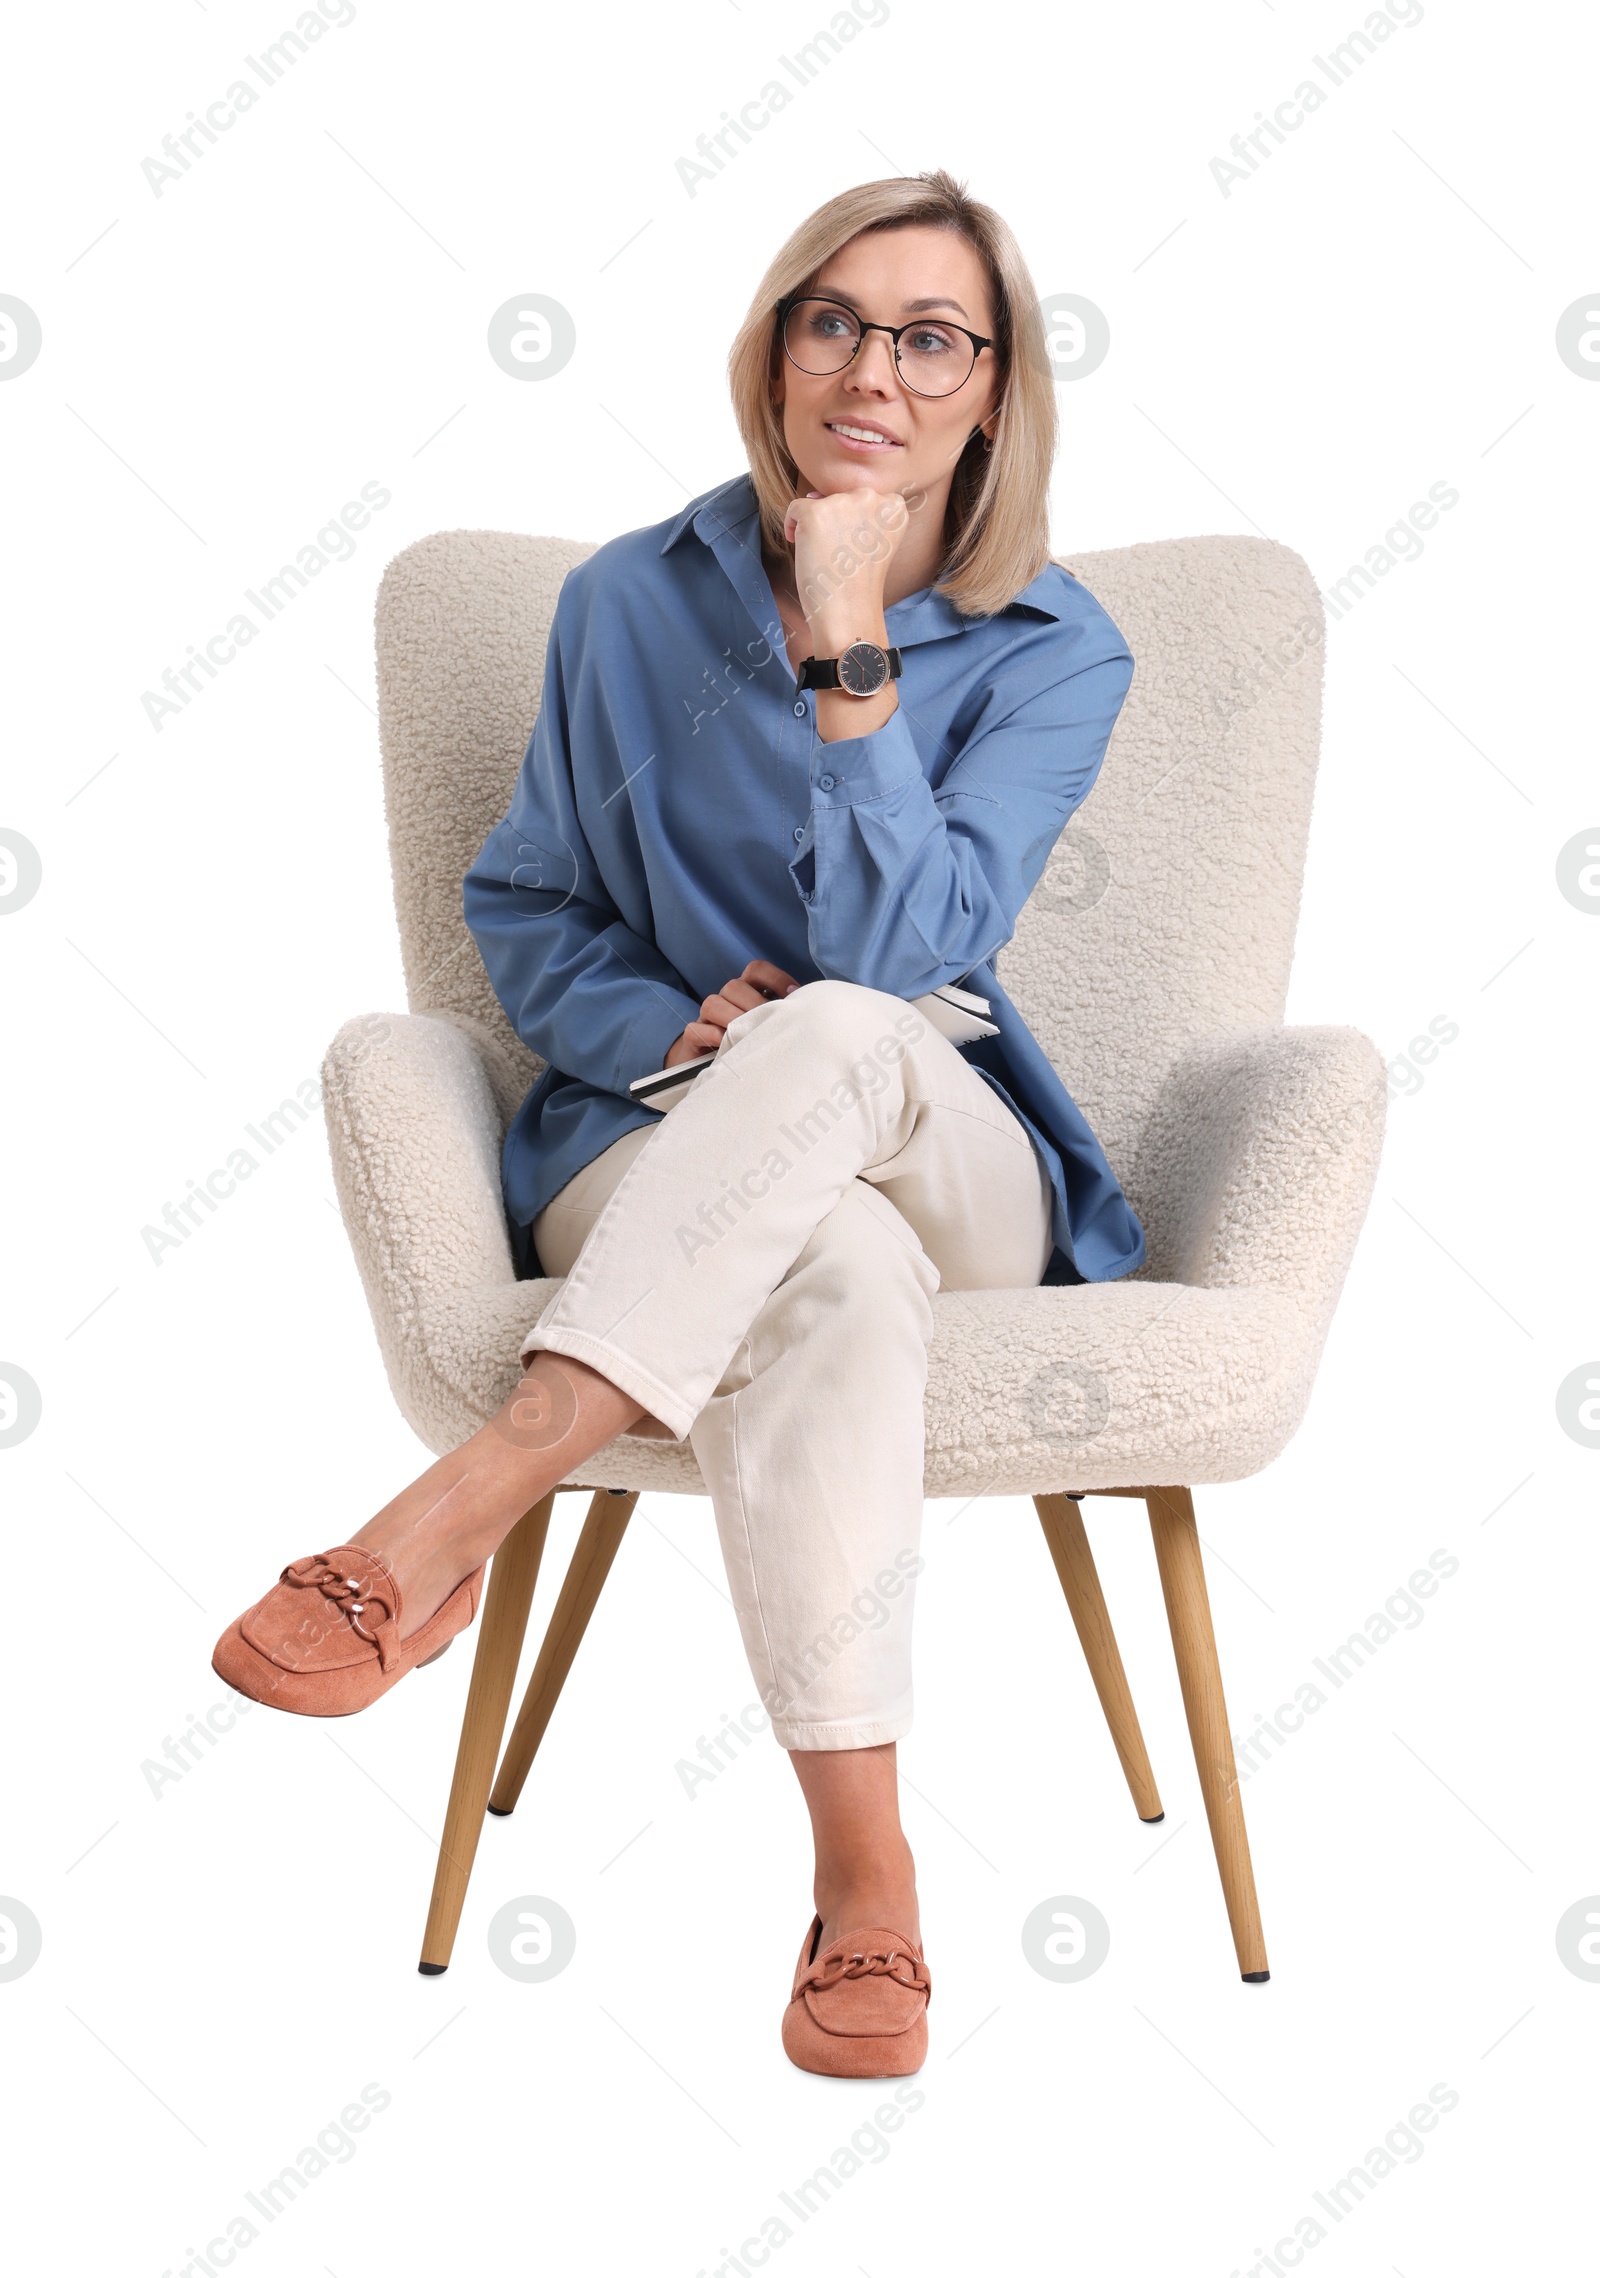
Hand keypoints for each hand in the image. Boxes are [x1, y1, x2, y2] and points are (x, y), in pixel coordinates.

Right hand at [664, 959, 799, 1065]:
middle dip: (755, 1004)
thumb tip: (810, 1012)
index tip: (794, 996)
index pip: (757, 970)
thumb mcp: (772, 1027)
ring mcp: (707, 1018)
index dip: (775, 978)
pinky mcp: (693, 1038)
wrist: (719, 1071)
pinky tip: (727, 1045)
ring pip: (713, 1003)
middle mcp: (727, 999)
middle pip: (735, 986)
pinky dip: (711, 1035)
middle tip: (771, 1024)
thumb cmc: (754, 1046)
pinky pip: (696, 1029)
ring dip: (732, 1019)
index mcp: (747, 991)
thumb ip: (784, 1016)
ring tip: (749, 1035)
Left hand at [783, 487, 909, 638]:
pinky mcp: (816, 513)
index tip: (853, 548)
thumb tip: (815, 496)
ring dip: (815, 525)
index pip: (865, 500)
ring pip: (819, 503)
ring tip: (824, 555)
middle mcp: (872, 498)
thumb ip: (861, 515)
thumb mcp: (876, 542)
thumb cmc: (859, 583)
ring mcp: (843, 503)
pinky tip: (800, 547)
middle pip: (841, 498)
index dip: (853, 523)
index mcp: (893, 506)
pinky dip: (792, 526)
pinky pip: (795, 508)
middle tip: (839, 555)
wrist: (849, 612)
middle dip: (834, 522)